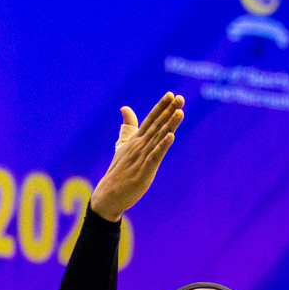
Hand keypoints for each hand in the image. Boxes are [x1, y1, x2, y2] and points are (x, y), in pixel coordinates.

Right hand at [90, 93, 184, 221]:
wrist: (108, 195)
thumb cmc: (117, 171)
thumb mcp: (122, 146)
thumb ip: (128, 127)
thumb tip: (125, 107)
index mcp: (136, 140)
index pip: (150, 120)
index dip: (161, 107)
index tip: (170, 94)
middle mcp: (139, 145)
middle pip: (156, 125)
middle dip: (168, 111)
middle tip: (180, 97)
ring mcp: (141, 157)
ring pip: (158, 138)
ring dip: (169, 125)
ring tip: (180, 112)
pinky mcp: (143, 170)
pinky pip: (155, 156)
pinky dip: (162, 146)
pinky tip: (171, 137)